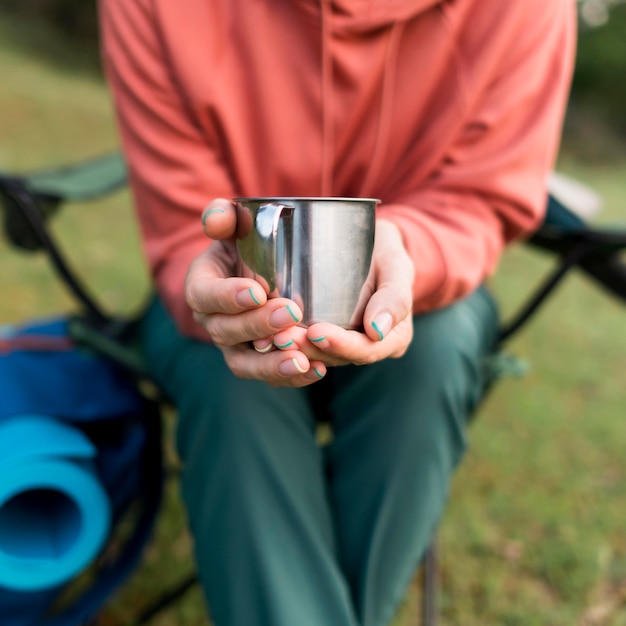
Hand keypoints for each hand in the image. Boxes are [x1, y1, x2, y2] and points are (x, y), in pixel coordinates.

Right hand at [185, 199, 326, 386]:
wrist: (261, 270)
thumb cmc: (245, 243)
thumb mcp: (234, 224)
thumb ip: (223, 216)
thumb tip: (217, 219)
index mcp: (201, 287)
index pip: (205, 296)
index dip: (227, 297)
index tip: (258, 291)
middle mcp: (213, 322)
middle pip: (227, 332)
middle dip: (258, 326)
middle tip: (291, 313)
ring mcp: (234, 346)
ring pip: (245, 364)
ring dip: (273, 365)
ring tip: (302, 360)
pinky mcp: (258, 361)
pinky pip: (270, 376)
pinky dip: (293, 377)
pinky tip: (318, 370)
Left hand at [266, 218, 414, 366]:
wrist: (368, 243)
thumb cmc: (385, 252)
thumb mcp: (397, 265)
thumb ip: (394, 296)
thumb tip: (377, 331)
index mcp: (391, 338)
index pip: (366, 350)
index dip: (341, 346)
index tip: (317, 331)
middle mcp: (365, 347)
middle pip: (335, 358)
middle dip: (307, 350)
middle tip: (281, 338)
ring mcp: (340, 346)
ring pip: (314, 357)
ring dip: (290, 351)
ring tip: (268, 339)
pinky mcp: (318, 338)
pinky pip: (300, 349)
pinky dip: (281, 349)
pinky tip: (261, 339)